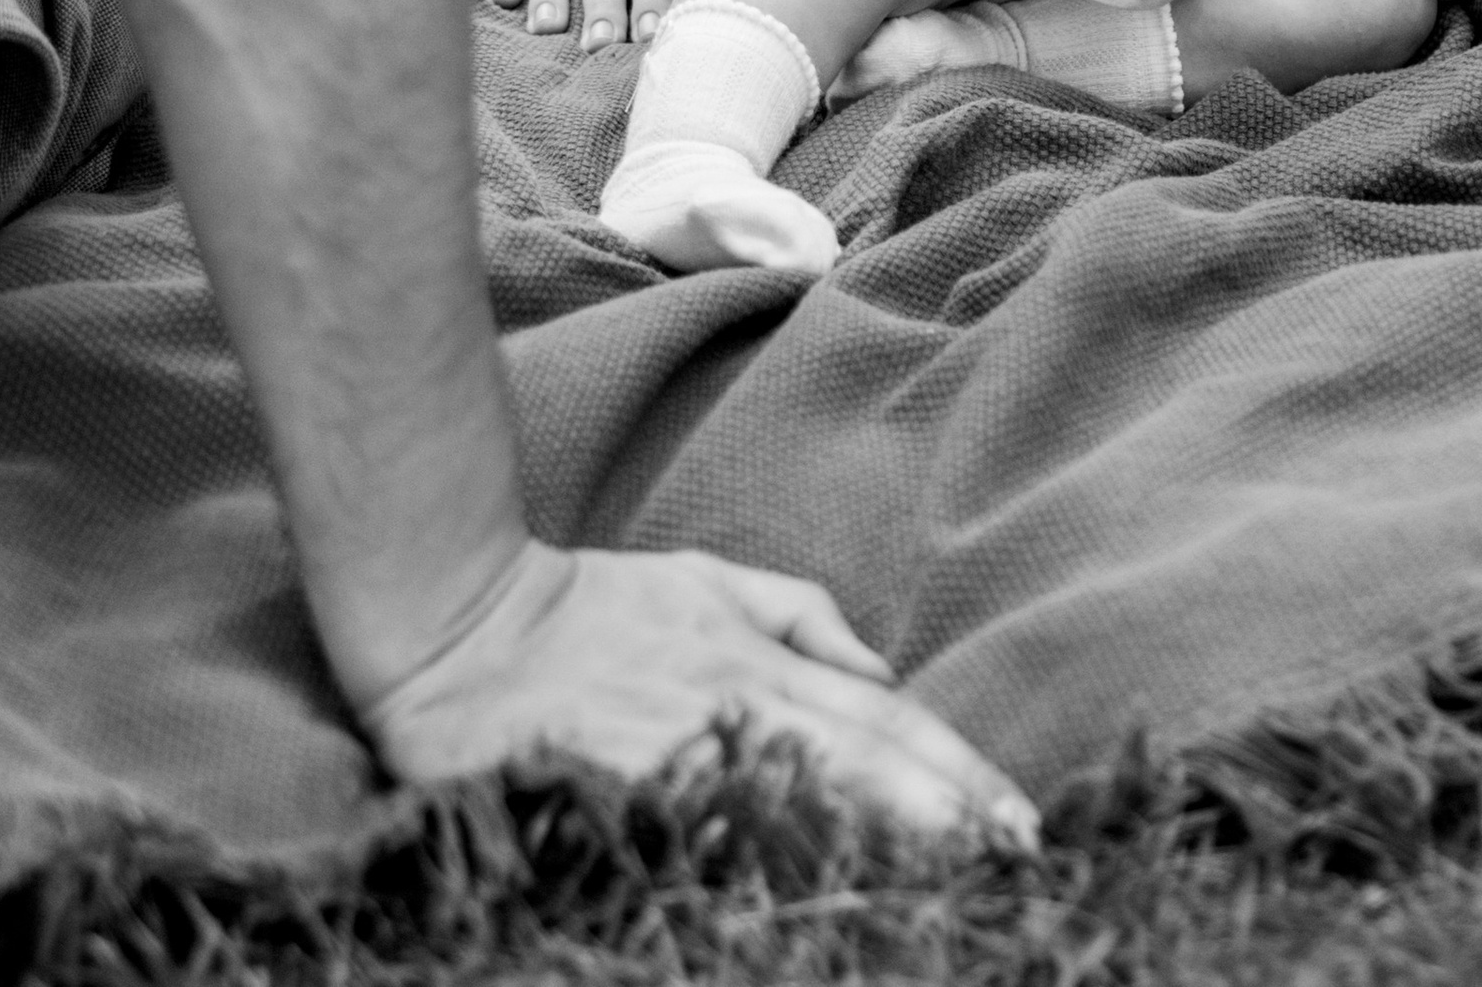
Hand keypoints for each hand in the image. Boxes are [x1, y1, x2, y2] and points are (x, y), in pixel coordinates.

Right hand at [362, 538, 1037, 846]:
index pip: (882, 718)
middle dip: (946, 817)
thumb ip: (801, 618)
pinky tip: (818, 902)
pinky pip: (717, 842)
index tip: (1021, 823)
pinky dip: (776, 869)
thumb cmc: (590, 607)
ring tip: (954, 891)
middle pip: (860, 763)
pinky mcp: (625, 796)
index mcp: (756, 657)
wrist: (460, 629)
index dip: (956, 771)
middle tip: (1018, 865)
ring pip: (803, 804)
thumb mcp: (707, 579)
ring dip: (880, 847)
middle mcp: (730, 704)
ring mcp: (678, 755)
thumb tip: (883, 668)